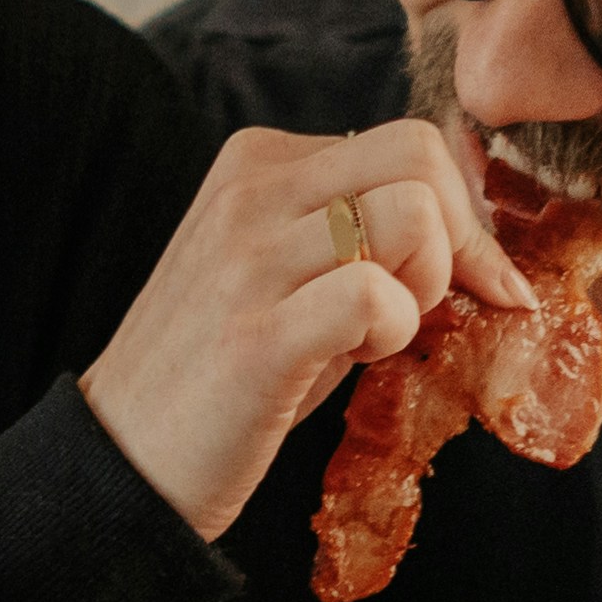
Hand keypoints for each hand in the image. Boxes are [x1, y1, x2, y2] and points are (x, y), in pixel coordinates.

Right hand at [77, 119, 484, 538]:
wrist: (126, 458)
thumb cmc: (223, 372)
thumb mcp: (286, 272)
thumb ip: (360, 230)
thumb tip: (475, 228)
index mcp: (256, 163)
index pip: (406, 143)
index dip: (461, 214)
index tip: (470, 280)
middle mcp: (249, 192)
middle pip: (418, 154)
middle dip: (455, 236)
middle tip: (420, 304)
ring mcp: (248, 260)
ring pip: (411, 214)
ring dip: (422, 285)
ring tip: (374, 333)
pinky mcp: (257, 336)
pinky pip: (377, 295)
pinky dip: (394, 331)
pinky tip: (352, 359)